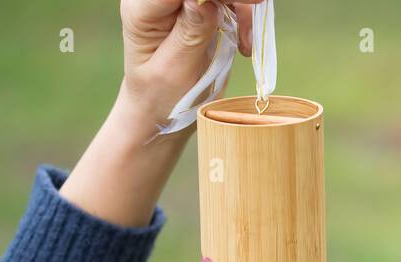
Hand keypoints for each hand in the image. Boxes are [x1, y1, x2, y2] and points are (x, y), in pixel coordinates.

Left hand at [61, 0, 262, 227]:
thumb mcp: (175, 71)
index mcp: (142, 10)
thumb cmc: (162, 99)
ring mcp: (179, 2)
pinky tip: (244, 42)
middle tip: (258, 7)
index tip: (246, 1)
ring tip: (247, 42)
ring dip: (241, 6)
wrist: (163, 111)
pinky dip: (243, 15)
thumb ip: (190, 33)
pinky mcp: (198, 7)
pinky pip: (227, 0)